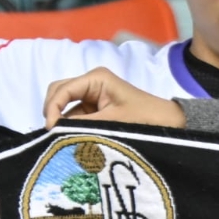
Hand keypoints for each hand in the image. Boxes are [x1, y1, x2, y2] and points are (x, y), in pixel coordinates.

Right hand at [43, 68, 184, 128]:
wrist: (168, 122)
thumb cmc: (144, 116)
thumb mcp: (112, 121)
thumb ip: (83, 125)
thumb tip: (56, 131)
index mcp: (95, 78)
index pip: (62, 89)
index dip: (52, 108)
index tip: (50, 129)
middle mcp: (90, 83)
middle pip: (59, 93)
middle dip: (52, 111)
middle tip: (52, 134)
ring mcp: (91, 96)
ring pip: (65, 107)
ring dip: (62, 122)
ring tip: (61, 140)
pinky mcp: (95, 109)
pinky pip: (75, 116)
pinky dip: (71, 127)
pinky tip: (70, 139)